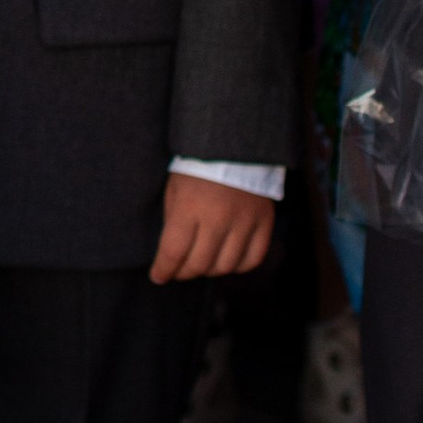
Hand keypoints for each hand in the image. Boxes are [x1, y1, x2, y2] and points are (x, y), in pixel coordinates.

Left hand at [150, 171, 277, 285]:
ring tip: (201, 263)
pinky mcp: (264, 222)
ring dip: (209, 270)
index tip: (158, 276)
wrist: (234, 145)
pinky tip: (226, 260)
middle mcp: (218, 218)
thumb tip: (171, 256)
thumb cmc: (196, 167)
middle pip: (200, 263)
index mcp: (190, 207)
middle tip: (177, 271)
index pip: (174, 252)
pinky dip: (237, 266)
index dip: (163, 270)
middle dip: (184, 272)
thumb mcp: (174, 189)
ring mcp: (244, 221)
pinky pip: (252, 259)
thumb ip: (173, 223)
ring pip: (226, 266)